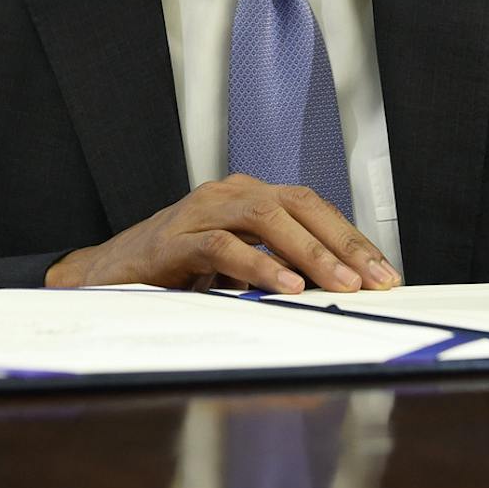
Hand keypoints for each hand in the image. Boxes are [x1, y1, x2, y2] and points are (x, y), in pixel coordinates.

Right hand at [46, 175, 401, 292]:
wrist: (104, 274)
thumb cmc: (176, 272)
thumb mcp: (239, 272)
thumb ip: (279, 272)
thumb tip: (337, 293)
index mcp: (250, 197)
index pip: (314, 208)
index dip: (352, 238)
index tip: (384, 273)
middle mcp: (230, 194)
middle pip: (300, 205)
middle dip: (342, 243)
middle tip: (374, 280)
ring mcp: (201, 211)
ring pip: (267, 217)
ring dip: (308, 253)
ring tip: (338, 284)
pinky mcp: (175, 239)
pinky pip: (224, 245)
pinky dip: (258, 266)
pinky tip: (283, 288)